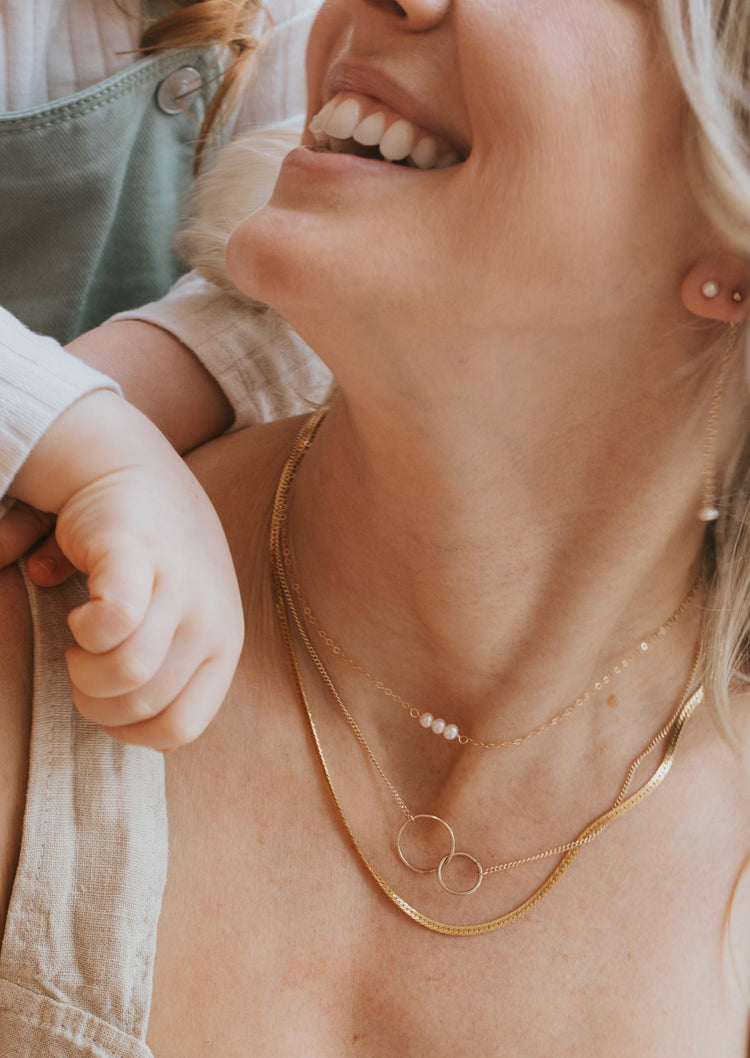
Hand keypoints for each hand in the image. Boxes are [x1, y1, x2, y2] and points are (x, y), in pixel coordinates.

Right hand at [10, 391, 243, 749]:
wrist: (129, 465)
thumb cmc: (153, 554)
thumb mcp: (181, 616)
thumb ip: (169, 666)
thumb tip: (126, 719)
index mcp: (224, 642)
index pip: (181, 728)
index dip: (129, 731)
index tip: (106, 704)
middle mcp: (213, 617)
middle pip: (145, 705)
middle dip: (96, 702)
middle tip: (82, 667)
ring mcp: (182, 584)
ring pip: (129, 673)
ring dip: (86, 671)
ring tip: (79, 644)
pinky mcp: (142, 554)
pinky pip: (115, 621)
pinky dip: (86, 630)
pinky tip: (80, 612)